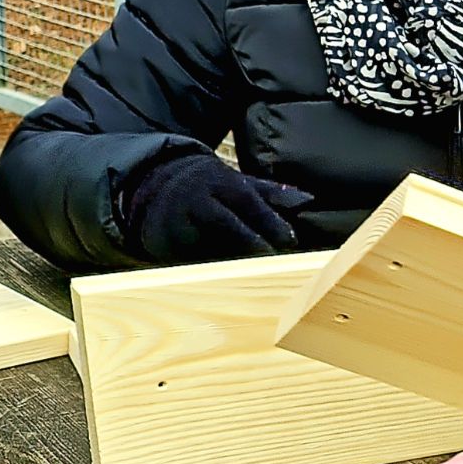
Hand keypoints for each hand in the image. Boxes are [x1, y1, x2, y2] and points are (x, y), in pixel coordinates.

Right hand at [123, 152, 310, 262]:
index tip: (290, 239)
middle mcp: (196, 201)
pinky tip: (234, 282)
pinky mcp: (166, 247)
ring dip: (234, 260)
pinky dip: (213, 272)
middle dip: (252, 242)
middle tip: (276, 259)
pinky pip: (193, 262)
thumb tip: (307, 200)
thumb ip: (271, 193)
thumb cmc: (209, 186)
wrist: (154, 187)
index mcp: (218, 182)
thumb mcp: (237, 181)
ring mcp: (178, 225)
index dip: (268, 220)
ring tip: (260, 274)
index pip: (246, 201)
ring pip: (209, 245)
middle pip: (226, 223)